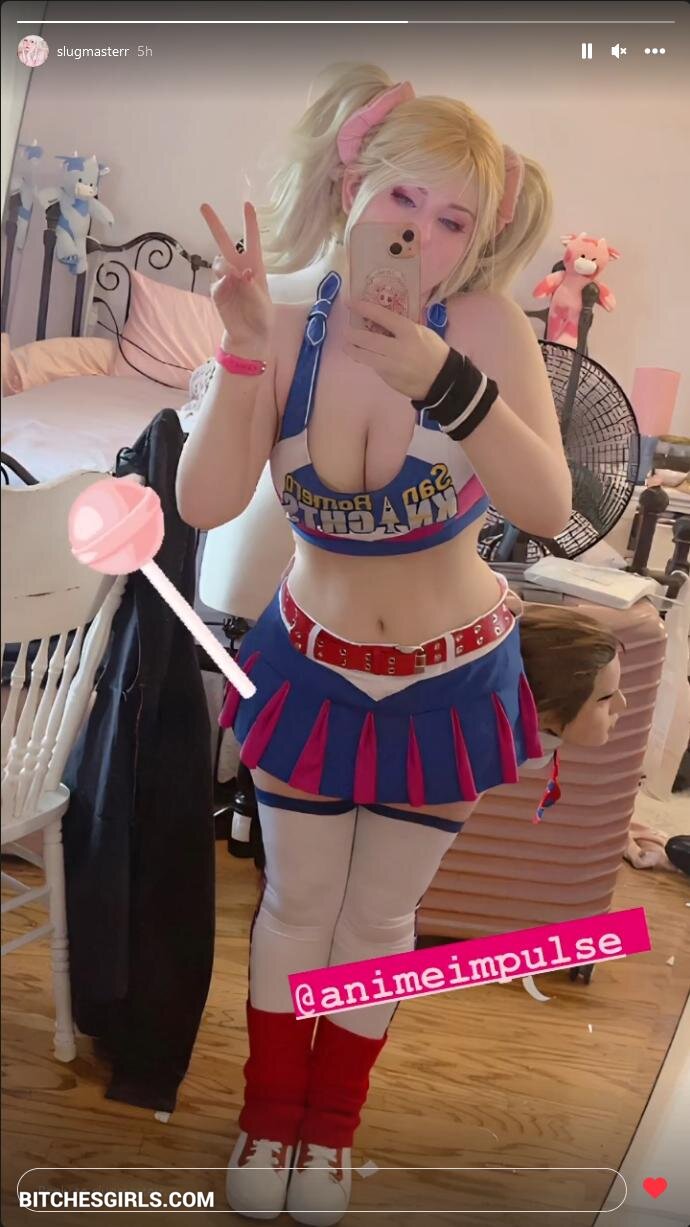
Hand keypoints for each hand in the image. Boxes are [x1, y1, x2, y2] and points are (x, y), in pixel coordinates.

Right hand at [200, 201, 273, 344]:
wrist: (250, 336)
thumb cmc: (262, 317)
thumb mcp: (264, 304)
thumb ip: (252, 288)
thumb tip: (239, 273)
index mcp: (254, 266)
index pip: (252, 240)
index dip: (250, 223)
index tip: (246, 204)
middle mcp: (238, 268)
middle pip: (224, 242)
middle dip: (214, 224)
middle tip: (203, 205)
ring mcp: (226, 279)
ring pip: (219, 261)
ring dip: (224, 265)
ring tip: (234, 276)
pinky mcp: (218, 292)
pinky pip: (216, 282)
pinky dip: (222, 283)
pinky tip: (228, 285)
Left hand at [342, 300, 450, 398]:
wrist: (443, 379)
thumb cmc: (434, 351)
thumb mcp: (421, 332)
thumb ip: (402, 327)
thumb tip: (381, 321)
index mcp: (409, 332)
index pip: (382, 316)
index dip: (364, 309)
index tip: (350, 304)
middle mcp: (398, 348)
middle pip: (368, 339)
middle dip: (353, 334)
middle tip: (345, 331)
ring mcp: (392, 366)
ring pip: (365, 357)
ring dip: (353, 350)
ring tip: (347, 346)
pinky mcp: (389, 379)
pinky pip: (374, 367)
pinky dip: (368, 360)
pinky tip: (364, 356)